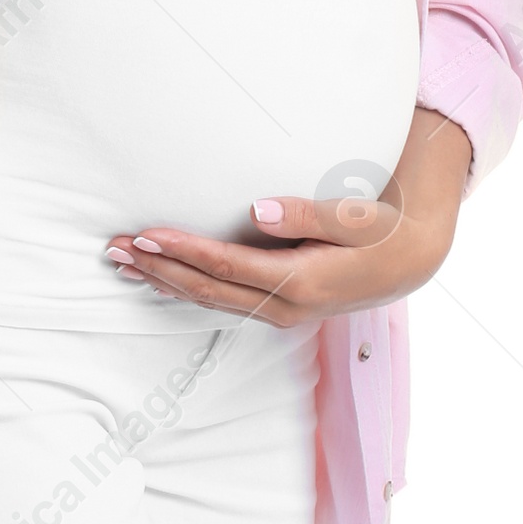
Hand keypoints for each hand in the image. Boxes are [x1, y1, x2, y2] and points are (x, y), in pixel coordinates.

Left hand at [104, 108, 473, 324]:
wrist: (408, 263)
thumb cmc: (380, 231)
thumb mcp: (353, 216)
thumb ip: (306, 213)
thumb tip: (256, 210)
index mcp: (300, 281)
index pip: (227, 266)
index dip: (183, 251)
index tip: (146, 234)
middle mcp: (284, 306)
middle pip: (208, 289)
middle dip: (158, 268)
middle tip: (114, 249)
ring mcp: (280, 314)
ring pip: (210, 300)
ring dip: (163, 280)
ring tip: (121, 262)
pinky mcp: (277, 310)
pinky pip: (222, 303)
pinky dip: (185, 291)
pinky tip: (159, 281)